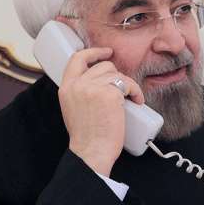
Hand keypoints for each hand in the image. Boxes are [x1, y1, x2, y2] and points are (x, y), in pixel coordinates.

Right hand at [58, 47, 144, 175]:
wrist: (91, 151)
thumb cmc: (87, 136)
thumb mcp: (73, 108)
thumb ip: (80, 92)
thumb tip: (99, 81)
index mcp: (66, 88)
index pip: (77, 58)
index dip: (93, 52)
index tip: (106, 52)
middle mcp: (78, 85)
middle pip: (103, 66)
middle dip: (116, 76)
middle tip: (122, 90)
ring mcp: (93, 88)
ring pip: (117, 74)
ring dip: (127, 85)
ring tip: (130, 99)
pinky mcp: (110, 94)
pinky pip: (128, 84)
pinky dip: (136, 92)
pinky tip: (137, 101)